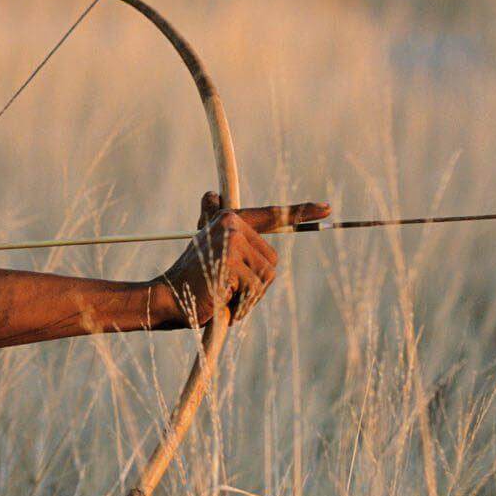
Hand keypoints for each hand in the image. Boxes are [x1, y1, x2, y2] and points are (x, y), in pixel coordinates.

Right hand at [154, 193, 329, 326]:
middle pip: (272, 259)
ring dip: (250, 295)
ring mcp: (230, 241)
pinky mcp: (229, 262)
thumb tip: (211, 193)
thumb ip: (212, 222)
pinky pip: (255, 288)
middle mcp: (230, 224)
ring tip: (224, 295)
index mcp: (229, 219)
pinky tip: (222, 300)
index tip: (327, 209)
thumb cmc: (191, 278)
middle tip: (231, 290)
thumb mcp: (205, 248)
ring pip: (267, 275)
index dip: (301, 212)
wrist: (167, 299)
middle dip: (257, 283)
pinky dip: (242, 303)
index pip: (270, 216)